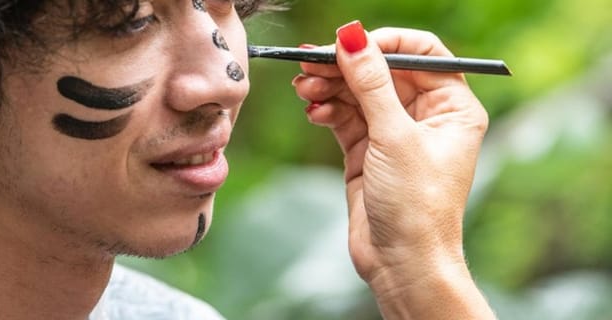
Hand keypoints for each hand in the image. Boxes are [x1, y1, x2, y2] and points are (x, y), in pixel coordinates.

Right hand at [293, 21, 493, 317]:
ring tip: (305, 87)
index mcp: (452, 107)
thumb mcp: (394, 136)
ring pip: (358, 94)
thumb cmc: (417, 206)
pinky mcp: (367, 152)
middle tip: (311, 61)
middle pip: (381, 72)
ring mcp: (393, 134)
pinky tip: (314, 111)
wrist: (401, 263)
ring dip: (330, 88)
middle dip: (346, 66)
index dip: (384, 44)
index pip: (420, 54)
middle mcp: (425, 117)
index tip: (350, 44)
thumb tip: (352, 37)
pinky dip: (327, 111)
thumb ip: (370, 83)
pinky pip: (344, 117)